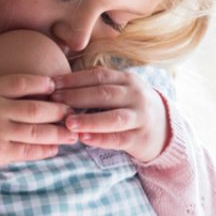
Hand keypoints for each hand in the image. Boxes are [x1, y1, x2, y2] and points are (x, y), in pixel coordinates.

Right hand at [0, 50, 77, 174]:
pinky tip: (54, 150)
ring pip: (36, 130)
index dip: (41, 83)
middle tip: (72, 110)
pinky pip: (26, 151)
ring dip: (57, 132)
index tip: (55, 85)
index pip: (20, 83)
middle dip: (58, 109)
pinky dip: (42, 150)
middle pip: (36, 108)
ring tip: (72, 133)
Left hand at [50, 67, 169, 163]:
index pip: (98, 76)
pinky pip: (119, 139)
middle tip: (53, 102)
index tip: (51, 84)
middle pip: (104, 94)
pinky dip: (101, 139)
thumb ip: (96, 85)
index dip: (74, 79)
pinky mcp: (141, 138)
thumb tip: (57, 82)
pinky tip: (84, 139)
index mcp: (127, 80)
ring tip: (68, 123)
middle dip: (77, 97)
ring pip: (114, 118)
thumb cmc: (130, 106)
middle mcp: (135, 96)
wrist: (164, 128)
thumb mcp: (120, 90)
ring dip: (89, 120)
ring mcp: (140, 117)